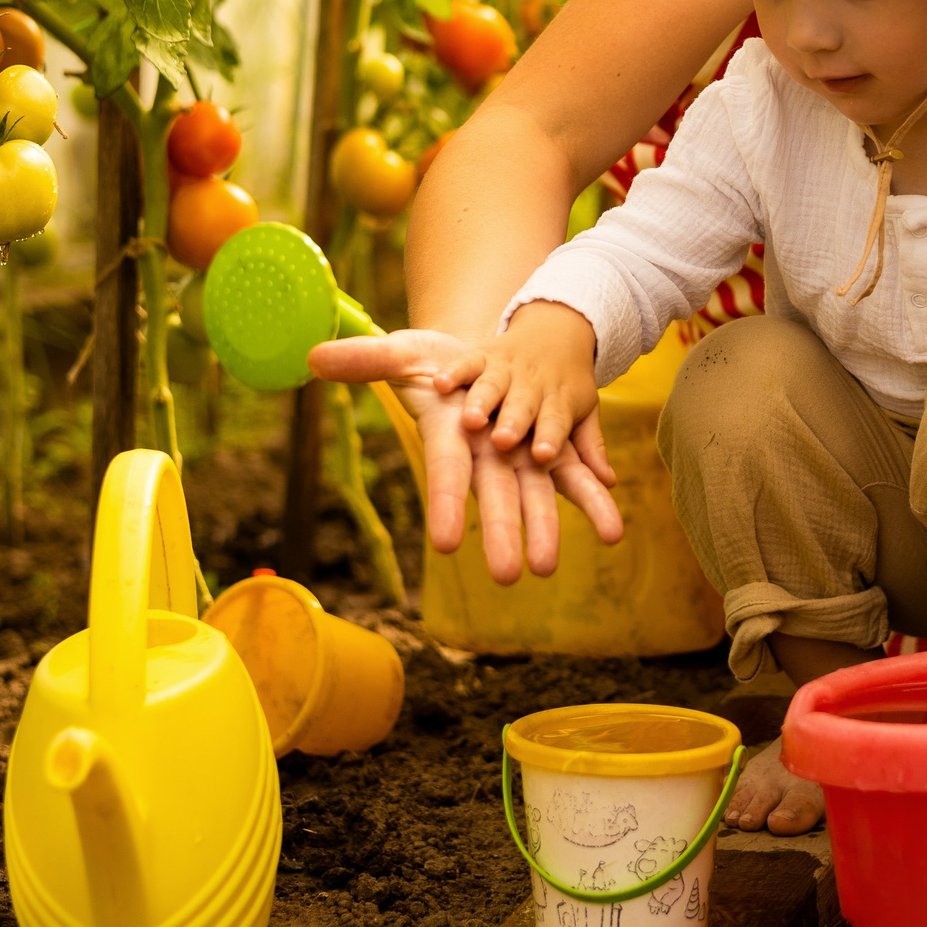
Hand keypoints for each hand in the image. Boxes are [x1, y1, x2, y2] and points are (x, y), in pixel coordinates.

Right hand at [309, 327, 621, 584]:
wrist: (485, 365)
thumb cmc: (436, 363)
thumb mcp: (404, 351)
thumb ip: (365, 358)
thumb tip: (311, 358)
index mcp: (452, 435)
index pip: (447, 472)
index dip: (446, 504)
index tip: (447, 543)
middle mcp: (486, 456)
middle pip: (496, 496)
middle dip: (505, 532)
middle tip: (513, 575)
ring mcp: (521, 457)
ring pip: (537, 495)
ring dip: (549, 528)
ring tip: (554, 568)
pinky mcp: (553, 449)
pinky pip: (577, 475)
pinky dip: (595, 498)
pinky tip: (615, 529)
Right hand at [458, 303, 608, 467]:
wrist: (553, 331)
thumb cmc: (565, 387)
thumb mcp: (583, 410)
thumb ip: (590, 444)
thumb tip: (608, 480)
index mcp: (559, 401)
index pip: (557, 420)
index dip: (551, 435)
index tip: (543, 454)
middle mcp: (532, 386)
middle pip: (524, 405)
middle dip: (514, 421)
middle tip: (504, 440)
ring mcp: (506, 370)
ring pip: (494, 385)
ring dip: (482, 401)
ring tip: (471, 419)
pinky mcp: (482, 355)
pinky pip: (467, 362)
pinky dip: (455, 371)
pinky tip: (441, 384)